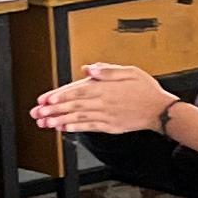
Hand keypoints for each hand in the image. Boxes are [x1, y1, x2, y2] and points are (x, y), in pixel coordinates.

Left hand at [31, 62, 177, 134]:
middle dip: (53, 110)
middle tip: (37, 113)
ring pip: (78, 118)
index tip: (45, 99)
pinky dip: (75, 128)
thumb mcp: (130, 71)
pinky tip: (63, 128)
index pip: (77, 90)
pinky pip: (89, 127)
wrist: (160, 110)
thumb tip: (88, 69)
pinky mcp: (109, 126)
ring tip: (44, 123)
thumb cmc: (146, 89)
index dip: (59, 95)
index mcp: (105, 88)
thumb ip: (107, 70)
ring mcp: (106, 116)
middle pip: (73, 105)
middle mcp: (103, 102)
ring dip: (59, 120)